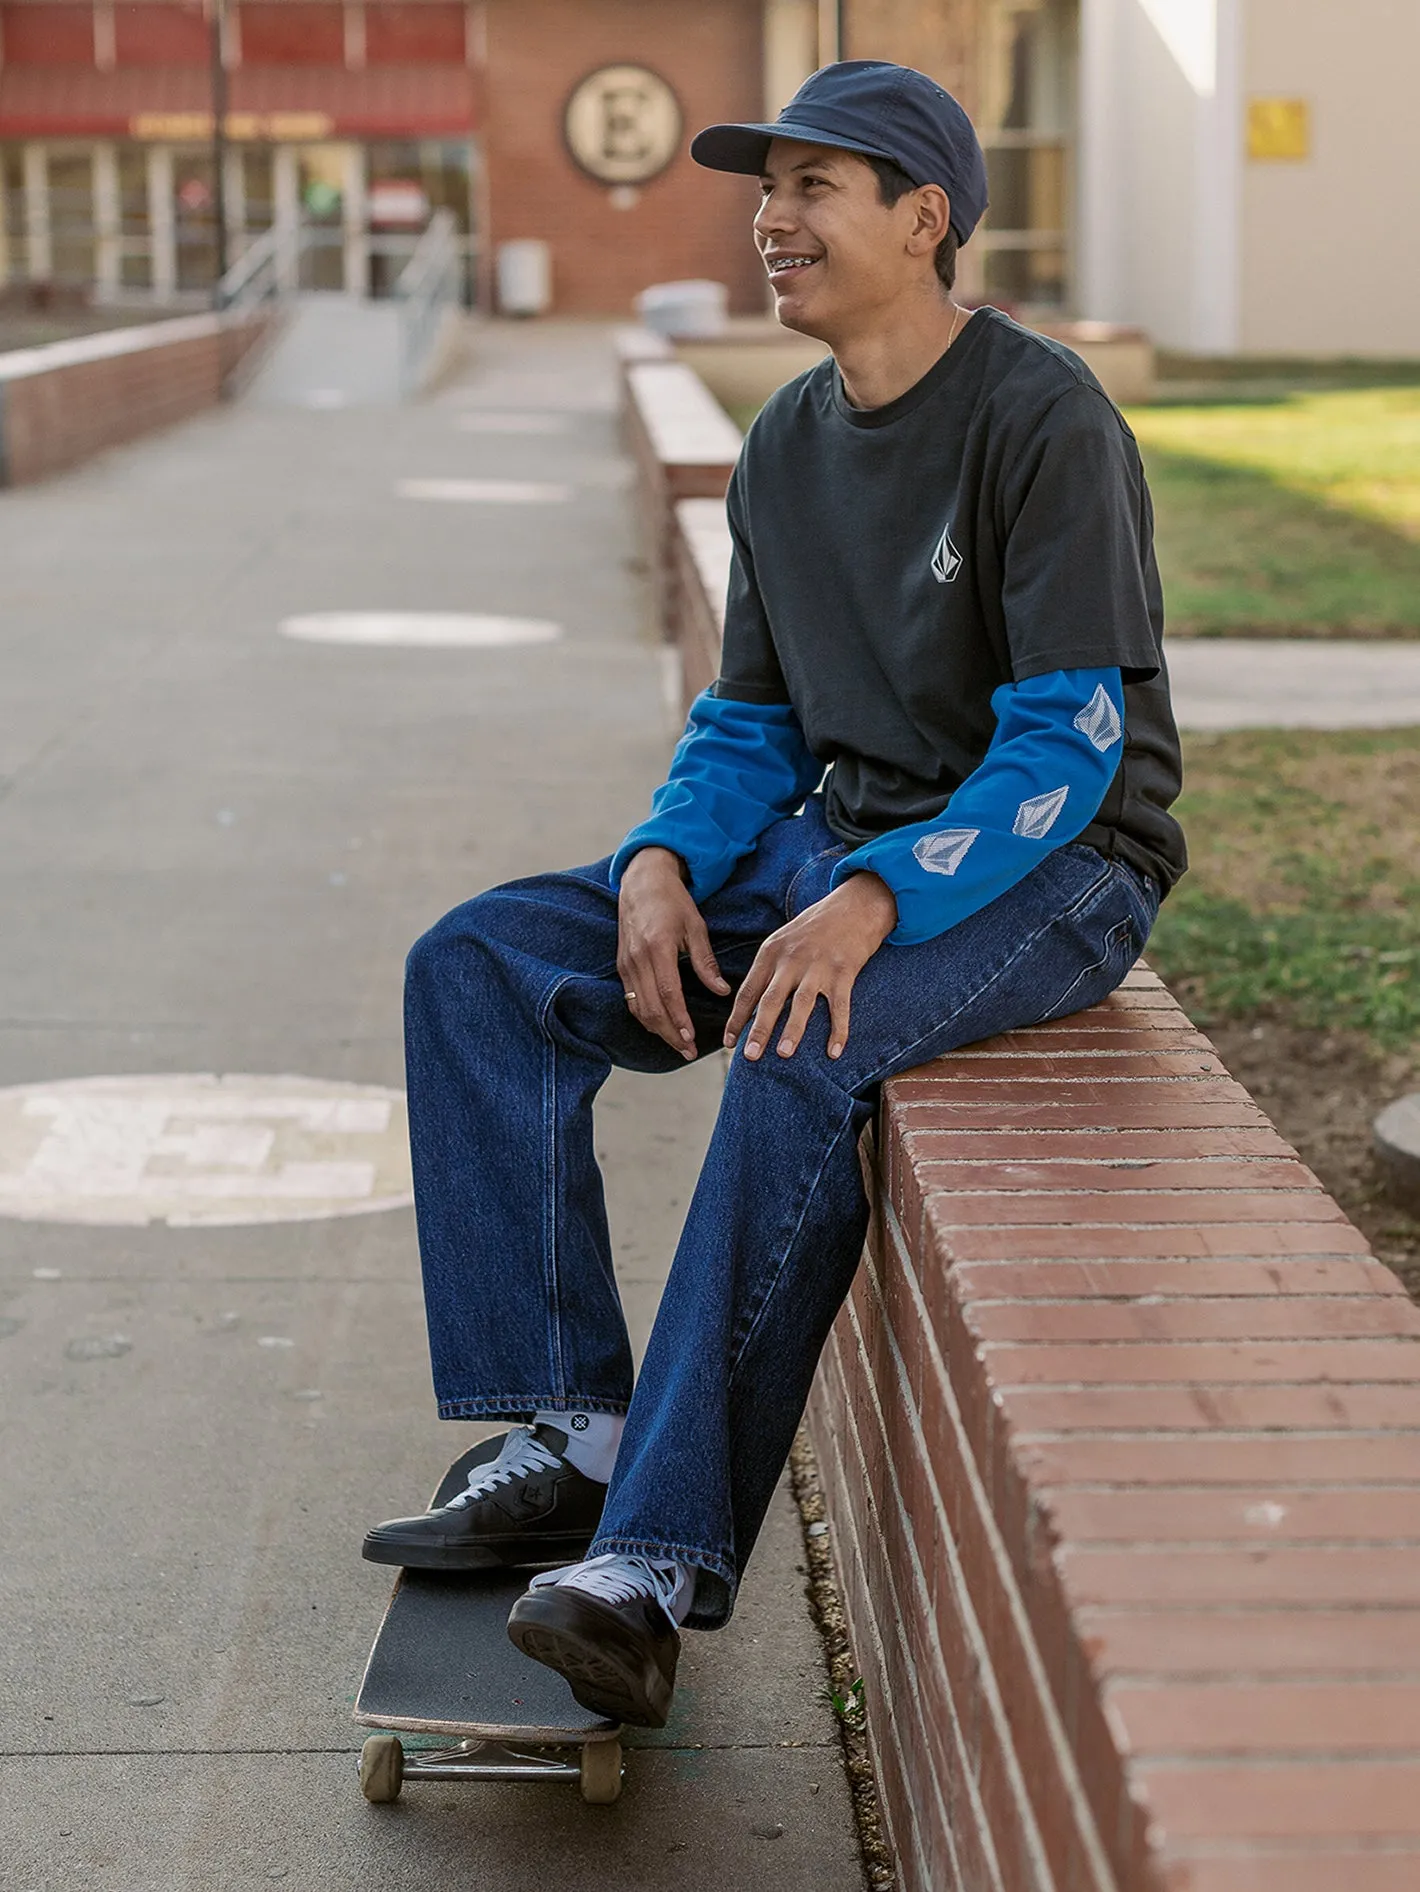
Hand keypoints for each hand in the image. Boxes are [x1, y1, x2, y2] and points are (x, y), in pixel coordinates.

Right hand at [617, 848, 729, 1059]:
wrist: (641, 881)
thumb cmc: (673, 901)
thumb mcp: (696, 926)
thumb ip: (706, 961)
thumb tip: (722, 991)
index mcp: (658, 947)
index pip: (668, 993)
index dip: (679, 1019)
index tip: (691, 1038)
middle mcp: (637, 959)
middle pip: (651, 1007)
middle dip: (669, 1034)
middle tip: (688, 1051)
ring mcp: (626, 963)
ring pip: (638, 1007)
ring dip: (657, 1030)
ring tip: (677, 1044)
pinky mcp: (621, 965)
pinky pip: (631, 999)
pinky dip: (645, 1016)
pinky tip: (661, 1026)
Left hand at [724, 873, 896, 1062]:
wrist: (854, 905)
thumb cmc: (815, 928)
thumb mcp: (783, 940)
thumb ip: (769, 969)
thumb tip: (752, 1006)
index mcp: (771, 952)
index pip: (748, 990)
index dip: (737, 1018)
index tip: (729, 1042)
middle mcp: (792, 960)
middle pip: (771, 999)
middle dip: (759, 1029)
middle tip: (749, 1056)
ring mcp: (818, 966)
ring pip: (802, 1003)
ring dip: (792, 1031)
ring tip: (783, 1054)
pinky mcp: (844, 971)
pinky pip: (840, 1007)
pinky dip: (838, 1031)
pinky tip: (834, 1052)